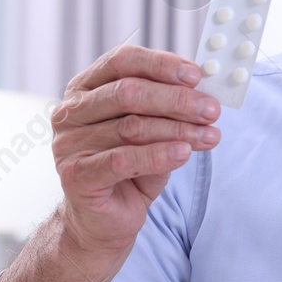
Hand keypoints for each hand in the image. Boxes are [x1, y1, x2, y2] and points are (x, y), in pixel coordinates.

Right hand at [49, 44, 220, 255]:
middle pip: (128, 93)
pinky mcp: (76, 176)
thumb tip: (204, 94)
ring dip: (178, 129)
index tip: (197, 75)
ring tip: (209, 136)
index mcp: (86, 89)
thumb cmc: (131, 170)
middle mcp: (71, 112)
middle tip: (212, 109)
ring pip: (131, 127)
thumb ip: (168, 110)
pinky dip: (159, 155)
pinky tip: (184, 154)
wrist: (106, 220)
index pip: (122, 61)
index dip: (161, 64)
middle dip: (177, 100)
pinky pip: (123, 160)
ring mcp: (69, 144)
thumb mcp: (153, 132)